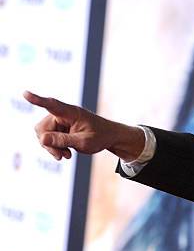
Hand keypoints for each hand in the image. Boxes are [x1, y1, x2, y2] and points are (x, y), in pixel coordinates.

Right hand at [25, 91, 144, 160]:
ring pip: (43, 135)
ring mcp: (60, 121)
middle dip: (48, 144)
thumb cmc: (100, 136)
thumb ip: (64, 140)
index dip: (37, 100)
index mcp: (70, 112)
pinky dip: (54, 147)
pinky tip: (65, 154)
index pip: (51, 104)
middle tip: (61, 156)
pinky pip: (48, 139)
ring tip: (66, 155)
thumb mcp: (84, 142)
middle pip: (42, 128)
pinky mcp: (59, 128)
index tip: (25, 94)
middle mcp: (62, 114)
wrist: (109, 137)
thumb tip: (42, 139)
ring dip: (52, 147)